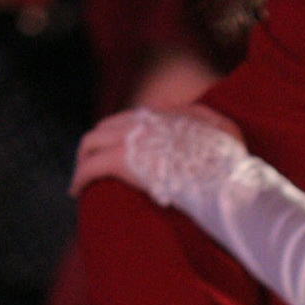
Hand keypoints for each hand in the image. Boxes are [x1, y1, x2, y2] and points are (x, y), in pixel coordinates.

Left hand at [70, 104, 243, 195]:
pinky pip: (90, 167)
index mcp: (167, 113)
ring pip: (91, 142)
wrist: (221, 176)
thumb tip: (211, 127)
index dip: (121, 134)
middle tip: (91, 165)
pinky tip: (75, 191)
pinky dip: (79, 178)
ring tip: (80, 180)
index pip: (132, 117)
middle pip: (106, 126)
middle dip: (95, 145)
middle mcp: (145, 120)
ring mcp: (130, 137)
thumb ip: (212, 123)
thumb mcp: (226, 131)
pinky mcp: (121, 159)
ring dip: (82, 160)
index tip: (119, 150)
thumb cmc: (229, 162)